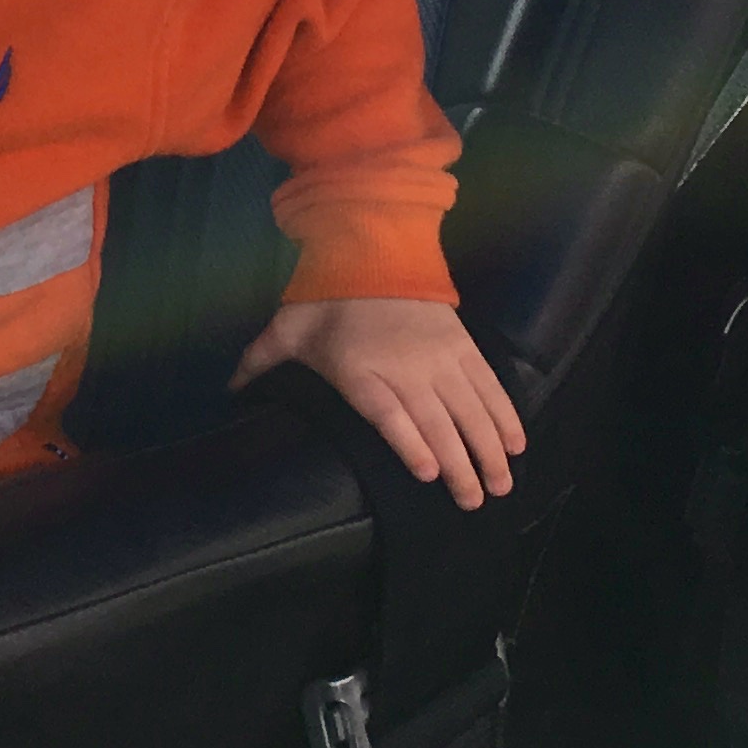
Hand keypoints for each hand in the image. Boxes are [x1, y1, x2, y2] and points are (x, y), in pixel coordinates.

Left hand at [234, 296, 524, 507]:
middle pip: (439, 421)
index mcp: (360, 369)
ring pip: (472, 408)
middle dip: (462, 466)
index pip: (389, 412)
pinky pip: (489, 384)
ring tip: (502, 485)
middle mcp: (405, 366)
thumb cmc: (326, 296)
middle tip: (475, 503)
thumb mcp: (288, 329)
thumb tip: (230, 394)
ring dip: (491, 448)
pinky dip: (505, 414)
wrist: (371, 244)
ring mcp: (439, 355)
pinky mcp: (462, 344)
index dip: (411, 442)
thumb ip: (260, 363)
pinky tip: (517, 444)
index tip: (429, 474)